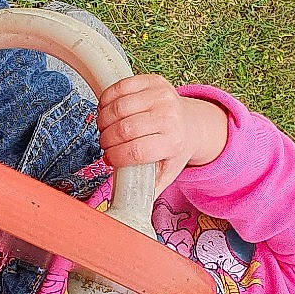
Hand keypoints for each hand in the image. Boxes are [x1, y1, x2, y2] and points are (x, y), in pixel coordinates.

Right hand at [95, 74, 225, 189]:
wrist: (191, 123)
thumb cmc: (172, 150)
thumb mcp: (166, 173)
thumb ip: (147, 191)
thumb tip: (130, 213)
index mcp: (173, 142)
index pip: (135, 151)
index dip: (115, 157)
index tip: (109, 160)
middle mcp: (170, 116)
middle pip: (123, 129)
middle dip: (106, 140)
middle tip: (106, 144)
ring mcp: (162, 95)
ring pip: (117, 108)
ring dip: (103, 121)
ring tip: (106, 129)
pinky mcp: (153, 80)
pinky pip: (118, 88)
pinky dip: (106, 101)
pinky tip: (108, 111)